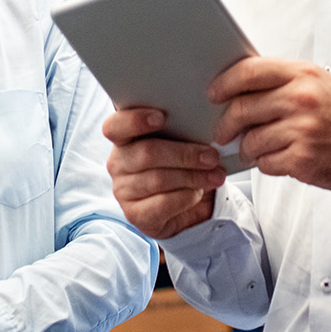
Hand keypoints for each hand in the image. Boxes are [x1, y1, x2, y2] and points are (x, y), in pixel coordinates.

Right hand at [104, 108, 225, 239]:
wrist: (185, 205)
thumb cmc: (180, 163)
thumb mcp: (179, 142)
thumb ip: (181, 130)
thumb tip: (203, 126)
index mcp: (123, 137)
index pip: (115, 126)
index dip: (135, 120)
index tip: (162, 117)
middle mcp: (117, 163)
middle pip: (146, 153)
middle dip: (184, 154)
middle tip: (212, 156)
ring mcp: (123, 190)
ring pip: (158, 179)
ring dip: (192, 177)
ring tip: (215, 175)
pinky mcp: (134, 214)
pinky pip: (162, 203)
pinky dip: (186, 196)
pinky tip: (199, 192)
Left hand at [209, 58, 330, 190]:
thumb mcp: (314, 82)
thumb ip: (279, 80)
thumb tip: (236, 86)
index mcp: (301, 75)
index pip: (250, 72)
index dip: (225, 83)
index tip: (214, 93)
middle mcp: (301, 99)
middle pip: (242, 109)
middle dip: (225, 124)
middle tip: (222, 131)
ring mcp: (302, 130)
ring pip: (250, 141)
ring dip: (247, 148)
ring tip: (256, 147)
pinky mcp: (302, 159)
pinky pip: (264, 163)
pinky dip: (265, 163)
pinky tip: (276, 158)